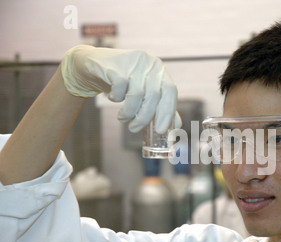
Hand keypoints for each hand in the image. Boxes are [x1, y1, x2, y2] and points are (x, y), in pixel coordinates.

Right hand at [61, 45, 177, 132]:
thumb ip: (160, 108)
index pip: (171, 92)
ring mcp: (133, 62)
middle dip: (144, 117)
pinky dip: (116, 98)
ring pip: (137, 94)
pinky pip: (120, 88)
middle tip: (134, 129)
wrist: (94, 65)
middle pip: (154, 96)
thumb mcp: (143, 93)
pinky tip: (113, 98)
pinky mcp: (116, 65)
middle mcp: (150, 64)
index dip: (167, 112)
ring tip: (122, 118)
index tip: (160, 130)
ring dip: (128, 112)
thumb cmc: (123, 82)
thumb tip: (176, 127)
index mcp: (160, 71)